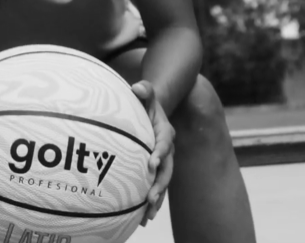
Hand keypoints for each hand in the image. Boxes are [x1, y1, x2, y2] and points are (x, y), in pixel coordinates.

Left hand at [131, 80, 173, 227]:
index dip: (158, 153)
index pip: (163, 144)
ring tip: (148, 215)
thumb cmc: (146, 102)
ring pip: (162, 182)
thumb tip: (137, 87)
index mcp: (165, 133)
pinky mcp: (157, 169)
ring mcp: (163, 161)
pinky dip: (152, 201)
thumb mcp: (147, 93)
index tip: (151, 164)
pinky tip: (143, 217)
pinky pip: (156, 186)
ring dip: (157, 199)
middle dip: (159, 185)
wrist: (156, 110)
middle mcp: (167, 149)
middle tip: (150, 198)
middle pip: (166, 169)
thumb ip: (144, 89)